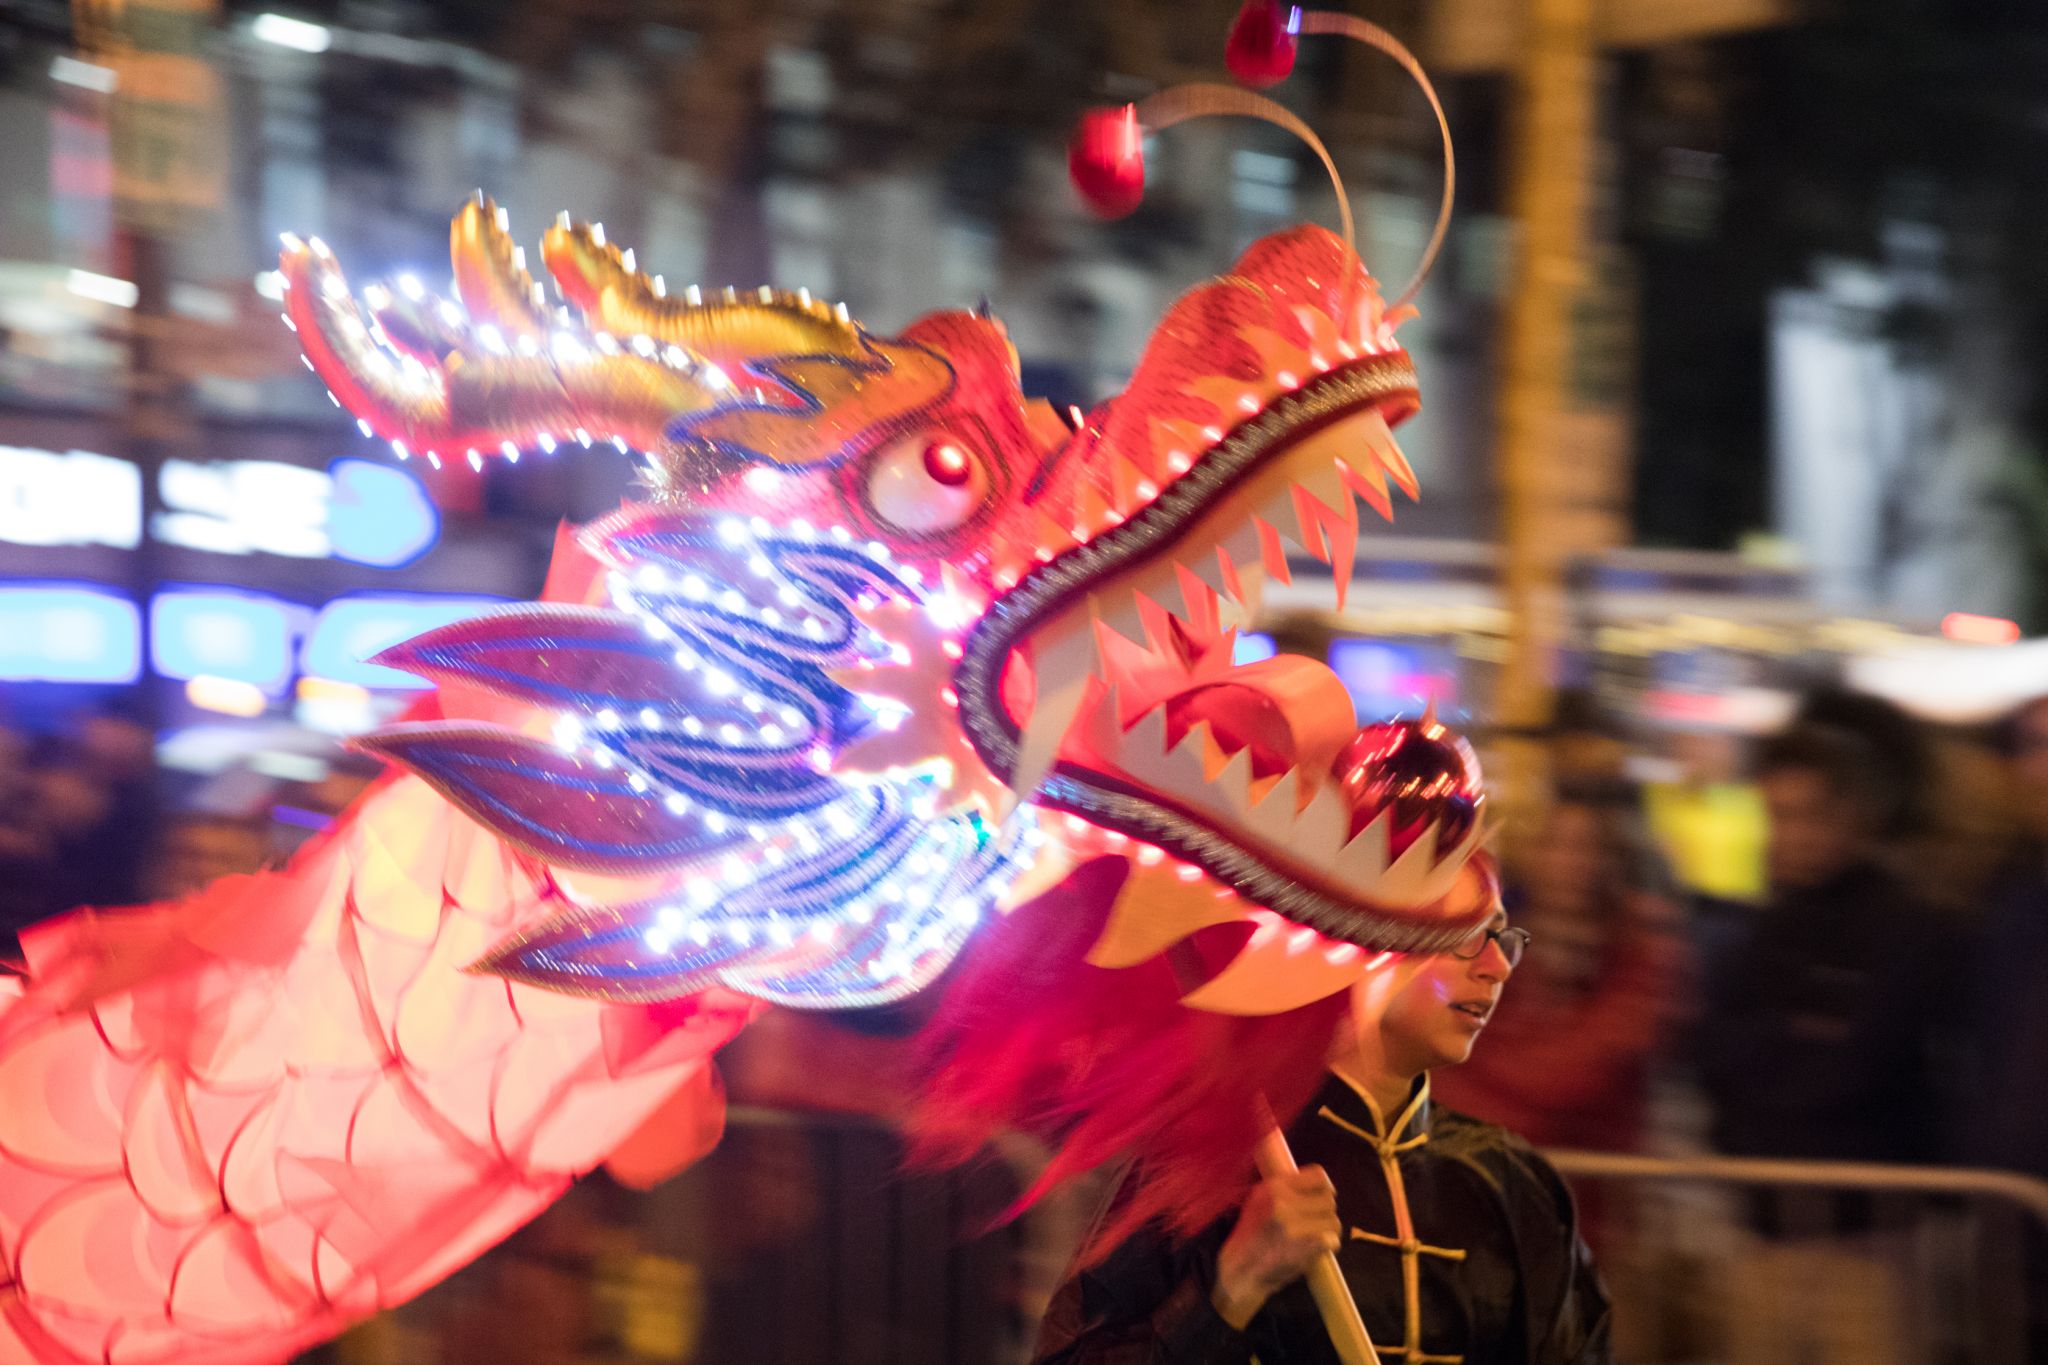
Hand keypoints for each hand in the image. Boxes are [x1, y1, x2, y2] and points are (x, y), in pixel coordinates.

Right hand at [1210, 1166, 1341, 1328]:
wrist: (1240, 1270)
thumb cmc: (1251, 1236)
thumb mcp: (1258, 1201)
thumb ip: (1284, 1189)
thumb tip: (1314, 1185)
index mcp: (1273, 1187)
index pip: (1318, 1175)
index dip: (1324, 1188)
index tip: (1319, 1198)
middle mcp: (1283, 1201)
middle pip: (1329, 1199)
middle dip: (1325, 1213)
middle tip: (1314, 1224)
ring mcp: (1294, 1223)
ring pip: (1333, 1221)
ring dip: (1327, 1231)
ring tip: (1313, 1238)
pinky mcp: (1304, 1245)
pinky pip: (1332, 1240)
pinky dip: (1327, 1247)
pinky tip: (1313, 1250)